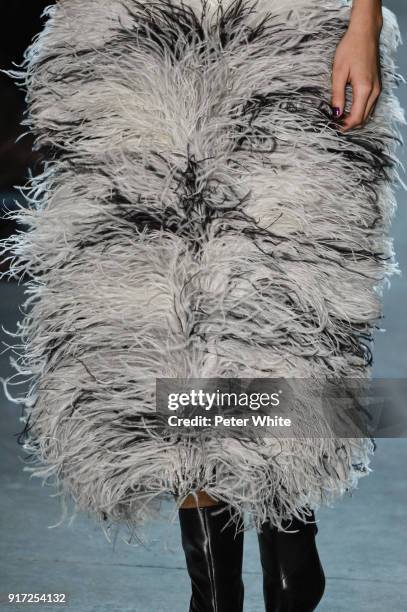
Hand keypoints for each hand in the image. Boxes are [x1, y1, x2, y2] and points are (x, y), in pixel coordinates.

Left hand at [331, 0, 382, 131]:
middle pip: (363, 119)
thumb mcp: (338, 72)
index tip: (333, 127)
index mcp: (364, 89)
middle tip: (334, 125)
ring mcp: (377, 88)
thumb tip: (336, 114)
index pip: (356, 117)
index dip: (344, 126)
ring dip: (355, 120)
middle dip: (349, 125)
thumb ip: (337, 95)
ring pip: (368, 113)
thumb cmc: (350, 49)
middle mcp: (374, 91)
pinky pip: (370, 105)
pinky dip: (360, 112)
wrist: (364, 33)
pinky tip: (349, 110)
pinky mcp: (377, 85)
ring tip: (340, 119)